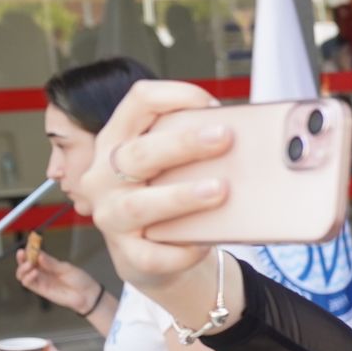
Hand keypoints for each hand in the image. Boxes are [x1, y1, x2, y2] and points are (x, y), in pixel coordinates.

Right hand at [15, 246, 99, 314]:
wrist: (87, 295)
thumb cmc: (79, 280)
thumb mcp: (66, 268)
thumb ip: (51, 263)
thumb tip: (39, 255)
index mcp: (48, 264)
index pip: (34, 255)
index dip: (29, 249)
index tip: (28, 243)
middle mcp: (42, 272)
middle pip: (25, 264)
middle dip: (22, 258)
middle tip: (23, 253)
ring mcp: (40, 281)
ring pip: (22, 274)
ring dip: (22, 268)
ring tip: (30, 264)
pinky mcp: (40, 290)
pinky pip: (28, 283)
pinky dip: (28, 277)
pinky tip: (35, 272)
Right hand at [77, 79, 233, 293]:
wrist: (152, 255)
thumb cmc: (166, 194)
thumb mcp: (171, 164)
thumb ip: (194, 146)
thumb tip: (247, 134)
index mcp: (117, 140)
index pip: (138, 102)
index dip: (175, 95)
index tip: (213, 105)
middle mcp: (105, 175)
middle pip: (139, 153)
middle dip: (184, 143)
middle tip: (224, 137)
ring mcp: (111, 215)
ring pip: (140, 205)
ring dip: (181, 196)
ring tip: (219, 189)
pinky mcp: (127, 253)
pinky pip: (152, 254)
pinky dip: (180, 250)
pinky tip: (203, 244)